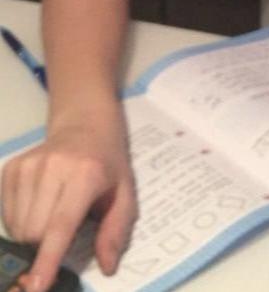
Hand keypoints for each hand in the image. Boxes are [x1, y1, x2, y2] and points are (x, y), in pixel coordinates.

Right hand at [1, 111, 136, 291]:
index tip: (37, 286)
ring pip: (17, 227)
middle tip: (64, 235)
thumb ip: (116, 231)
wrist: (86, 125)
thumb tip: (107, 267)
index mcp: (85, 174)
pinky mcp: (12, 167)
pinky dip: (19, 222)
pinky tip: (39, 207)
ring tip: (52, 216)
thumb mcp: (125, 194)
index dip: (48, 259)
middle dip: (44, 247)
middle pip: (34, 232)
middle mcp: (53, 167)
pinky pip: (7, 214)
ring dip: (31, 236)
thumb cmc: (108, 164)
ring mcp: (29, 165)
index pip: (61, 225)